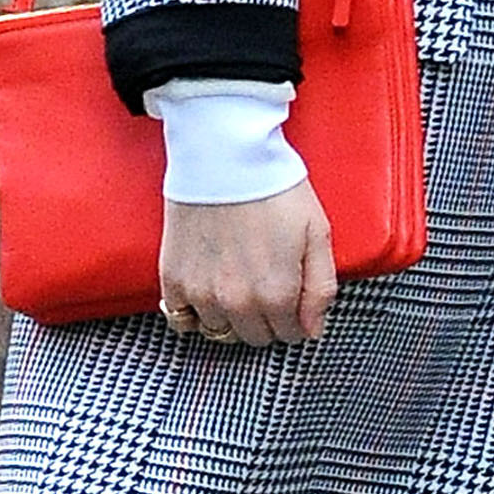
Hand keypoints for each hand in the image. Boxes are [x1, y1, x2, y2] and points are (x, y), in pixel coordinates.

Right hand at [160, 181, 336, 345]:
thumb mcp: (317, 234)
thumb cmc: (276, 189)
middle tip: (266, 285)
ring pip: (220, 332)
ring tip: (236, 282)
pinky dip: (193, 314)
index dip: (296, 317)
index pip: (290, 335)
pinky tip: (205, 292)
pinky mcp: (173, 279)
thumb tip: (313, 331)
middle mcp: (237, 304)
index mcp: (277, 295)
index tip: (292, 294)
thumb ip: (320, 288)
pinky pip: (180, 320)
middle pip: (255, 337)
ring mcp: (201, 294)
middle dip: (267, 319)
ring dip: (231, 317)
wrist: (225, 155)